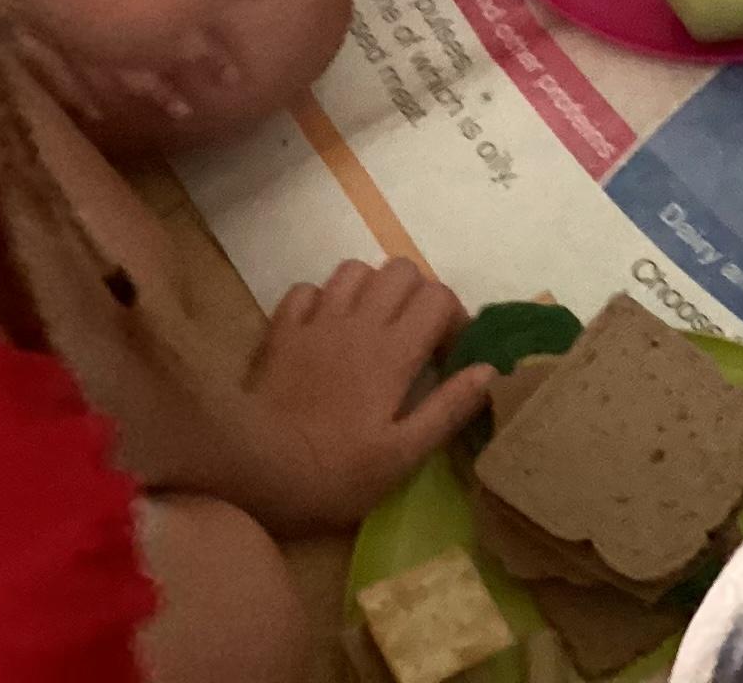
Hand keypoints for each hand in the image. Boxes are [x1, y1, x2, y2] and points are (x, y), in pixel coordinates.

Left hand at [223, 259, 489, 533]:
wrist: (253, 467)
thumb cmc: (334, 472)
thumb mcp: (401, 457)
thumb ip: (447, 409)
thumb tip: (490, 370)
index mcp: (393, 351)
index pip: (438, 297)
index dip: (453, 318)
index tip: (449, 356)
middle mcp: (359, 322)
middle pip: (401, 269)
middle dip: (418, 295)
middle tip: (415, 338)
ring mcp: (317, 320)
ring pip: (355, 270)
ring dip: (372, 290)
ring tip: (373, 327)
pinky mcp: (282, 329)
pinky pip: (308, 290)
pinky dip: (322, 301)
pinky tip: (324, 330)